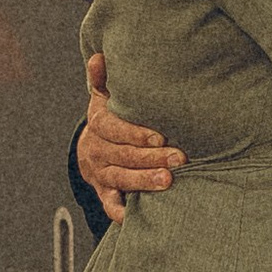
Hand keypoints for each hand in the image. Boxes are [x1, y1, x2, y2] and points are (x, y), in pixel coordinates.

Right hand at [78, 49, 184, 224]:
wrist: (91, 148)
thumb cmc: (110, 118)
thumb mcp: (105, 97)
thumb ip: (104, 79)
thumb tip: (100, 56)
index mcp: (98, 123)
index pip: (113, 128)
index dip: (135, 133)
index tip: (159, 137)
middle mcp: (97, 149)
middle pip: (122, 155)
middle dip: (150, 158)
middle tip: (179, 159)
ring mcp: (100, 172)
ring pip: (119, 178)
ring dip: (143, 181)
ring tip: (168, 181)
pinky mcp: (103, 192)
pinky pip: (109, 203)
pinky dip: (119, 210)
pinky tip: (133, 215)